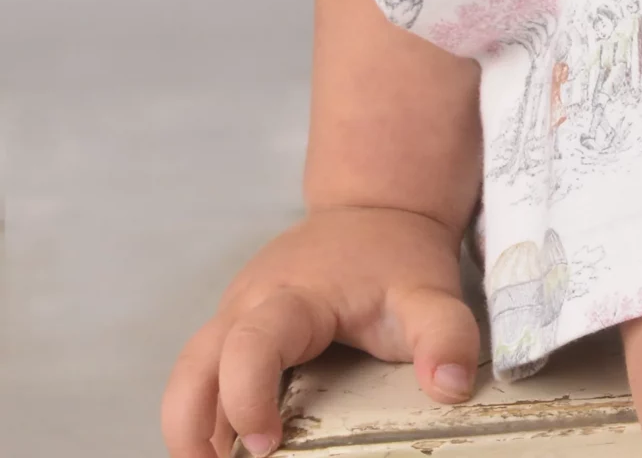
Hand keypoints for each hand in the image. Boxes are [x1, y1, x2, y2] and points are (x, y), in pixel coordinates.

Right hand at [161, 205, 479, 457]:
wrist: (376, 209)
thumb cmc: (397, 256)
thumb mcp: (430, 292)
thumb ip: (444, 335)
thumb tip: (450, 387)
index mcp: (292, 296)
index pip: (250, 345)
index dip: (246, 397)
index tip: (265, 443)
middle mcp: (250, 303)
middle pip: (193, 366)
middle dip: (190, 427)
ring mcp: (237, 314)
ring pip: (188, 372)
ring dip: (189, 425)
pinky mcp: (237, 326)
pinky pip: (204, 372)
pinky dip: (204, 413)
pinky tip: (225, 448)